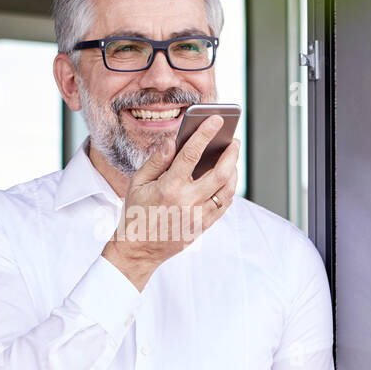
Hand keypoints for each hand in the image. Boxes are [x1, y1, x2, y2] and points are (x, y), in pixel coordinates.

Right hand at [101, 114, 240, 290]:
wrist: (138, 249)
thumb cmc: (136, 213)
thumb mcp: (138, 183)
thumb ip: (157, 160)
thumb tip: (173, 140)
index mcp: (168, 188)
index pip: (191, 154)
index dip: (205, 134)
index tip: (215, 120)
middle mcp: (186, 202)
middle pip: (220, 173)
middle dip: (231, 154)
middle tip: (233, 141)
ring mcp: (197, 217)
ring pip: (226, 190)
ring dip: (233, 171)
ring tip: (232, 159)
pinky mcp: (203, 227)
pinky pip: (223, 205)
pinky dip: (228, 189)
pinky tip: (227, 178)